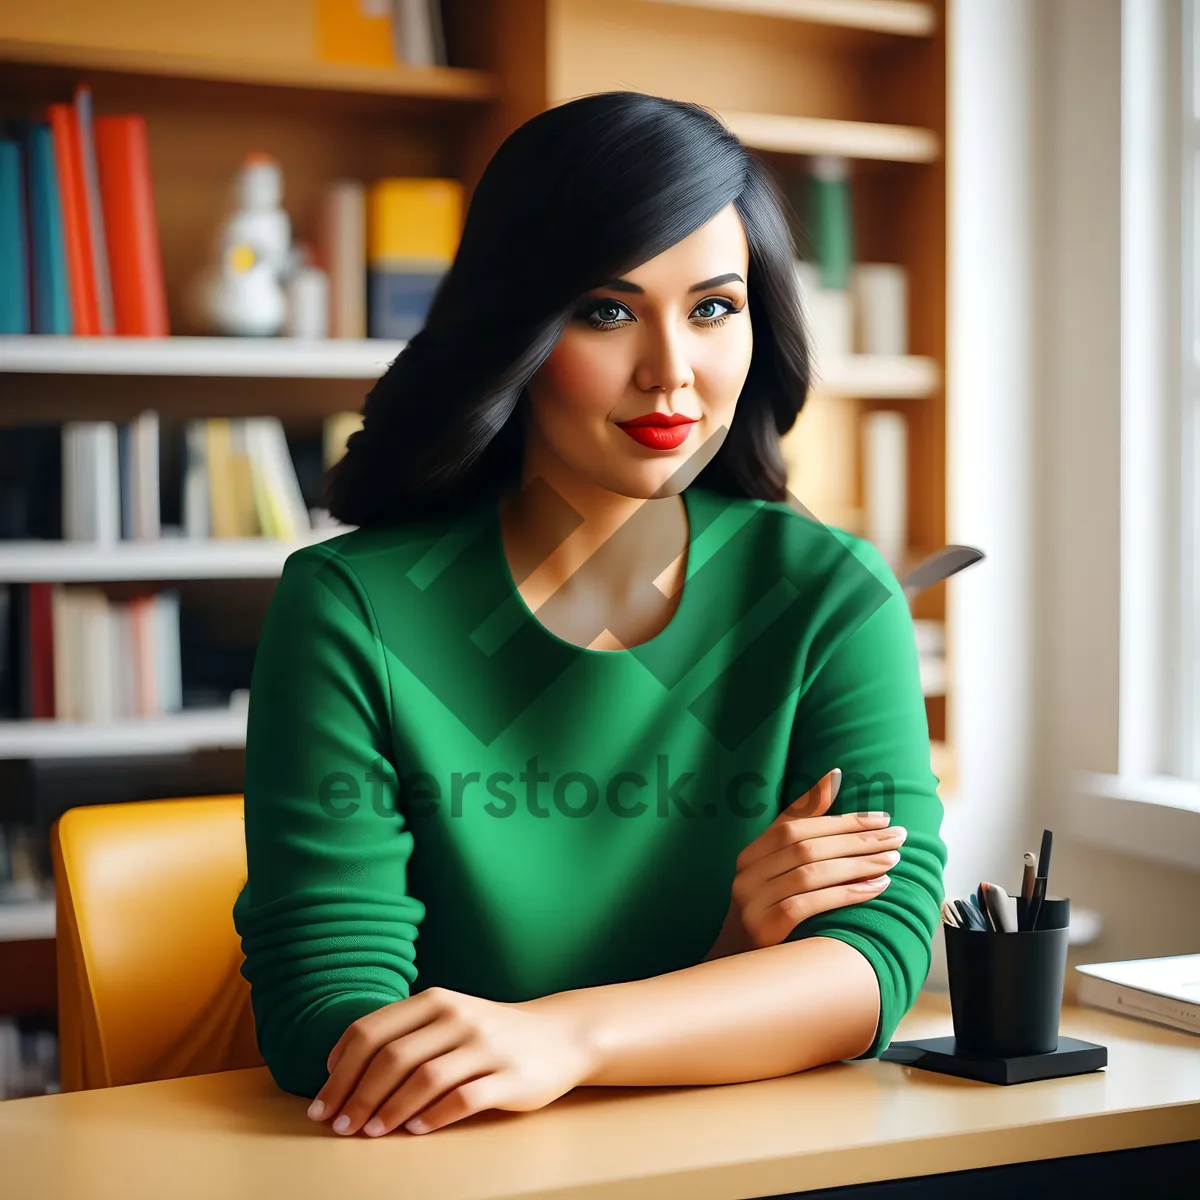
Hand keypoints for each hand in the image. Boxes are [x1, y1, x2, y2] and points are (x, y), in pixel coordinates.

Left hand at [307, 987, 596, 1136]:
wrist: (560, 1035)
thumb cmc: (490, 1032)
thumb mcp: (448, 1017)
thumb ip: (404, 1033)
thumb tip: (341, 1069)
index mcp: (436, 999)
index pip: (372, 1030)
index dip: (340, 1067)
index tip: (323, 1098)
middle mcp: (459, 1017)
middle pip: (392, 1057)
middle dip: (356, 1095)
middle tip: (338, 1125)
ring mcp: (486, 1046)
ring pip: (424, 1078)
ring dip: (388, 1109)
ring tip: (369, 1132)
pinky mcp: (510, 1077)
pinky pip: (464, 1099)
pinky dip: (433, 1116)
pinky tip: (415, 1131)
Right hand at [706, 768, 906, 957]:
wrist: (736, 972)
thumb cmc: (767, 913)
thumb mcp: (778, 870)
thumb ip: (803, 827)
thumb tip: (835, 776)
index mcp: (750, 853)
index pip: (795, 824)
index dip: (840, 818)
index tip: (881, 817)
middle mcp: (746, 872)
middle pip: (805, 846)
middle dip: (856, 839)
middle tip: (897, 836)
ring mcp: (751, 901)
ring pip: (809, 873)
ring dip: (857, 864)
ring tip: (892, 860)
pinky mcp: (763, 928)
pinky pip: (808, 904)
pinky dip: (844, 893)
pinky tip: (874, 888)